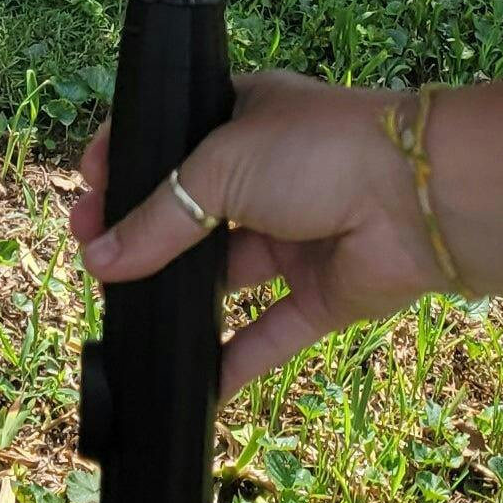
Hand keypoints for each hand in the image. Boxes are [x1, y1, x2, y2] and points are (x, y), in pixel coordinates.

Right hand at [71, 69, 446, 396]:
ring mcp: (297, 237)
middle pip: (193, 211)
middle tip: (90, 260)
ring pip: (226, 276)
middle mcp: (270, 175)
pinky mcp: (322, 294)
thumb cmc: (318, 151)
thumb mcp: (220, 168)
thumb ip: (158, 218)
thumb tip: (100, 260)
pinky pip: (269, 334)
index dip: (127, 162)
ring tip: (124, 317)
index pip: (173, 137)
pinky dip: (234, 362)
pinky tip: (191, 385)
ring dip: (180, 297)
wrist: (418, 197)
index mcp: (247, 117)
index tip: (84, 190)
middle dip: (142, 236)